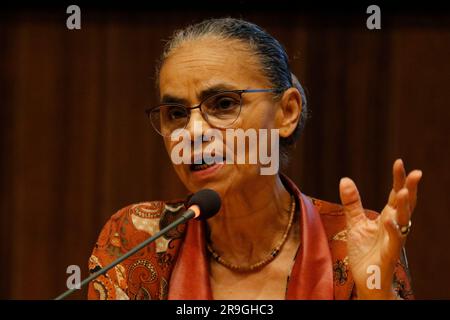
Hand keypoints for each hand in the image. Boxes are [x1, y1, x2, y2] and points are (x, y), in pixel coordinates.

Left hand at [339, 159, 421, 298]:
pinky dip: (393, 230)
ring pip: (404, 221)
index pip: (395, 195)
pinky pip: (394, 241)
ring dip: (405, 206)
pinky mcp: (389, 254)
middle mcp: (395, 226)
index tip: (399, 162)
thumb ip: (352, 202)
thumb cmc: (365, 251)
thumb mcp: (355, 222)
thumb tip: (345, 179)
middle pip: (405, 204)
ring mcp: (394, 240)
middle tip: (416, 172)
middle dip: (411, 188)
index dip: (398, 179)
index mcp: (388, 217)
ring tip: (405, 190)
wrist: (366, 278)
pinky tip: (390, 219)